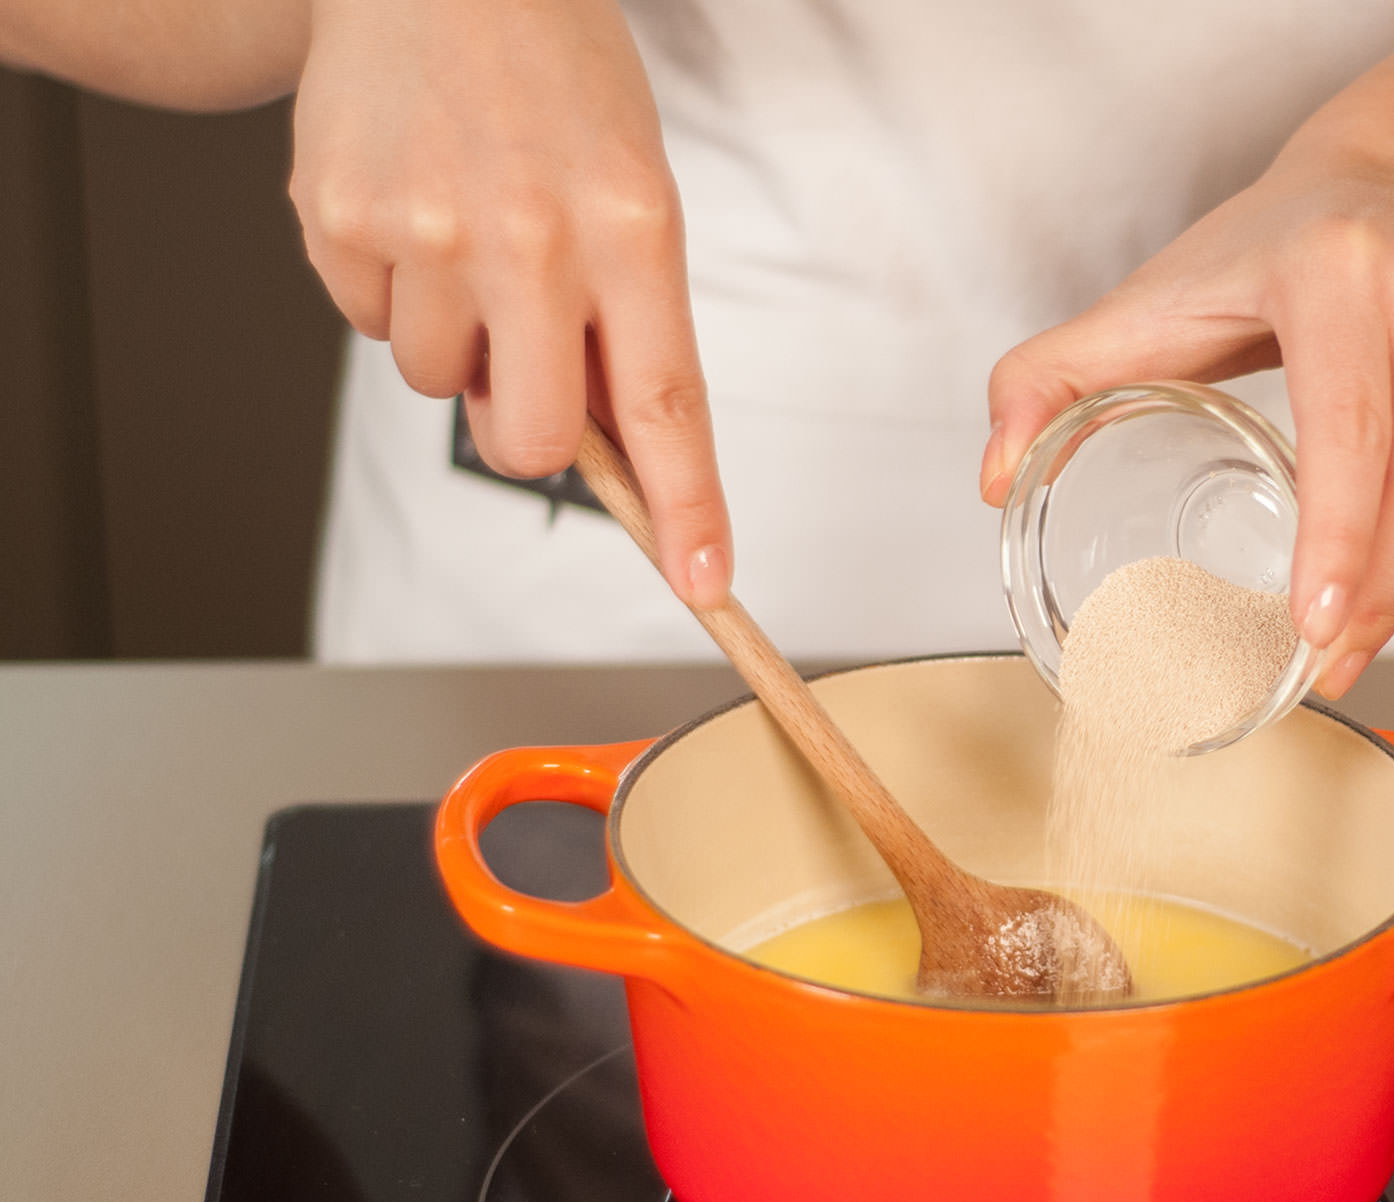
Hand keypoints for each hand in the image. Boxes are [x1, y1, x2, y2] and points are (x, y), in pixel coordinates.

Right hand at [291, 0, 730, 604]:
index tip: (705, 582)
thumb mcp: (635, 187)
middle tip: (529, 359)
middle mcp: (528, 234)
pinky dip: (392, 290)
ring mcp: (424, 226)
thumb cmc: (555, 78)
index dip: (685, 506)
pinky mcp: (338, 216)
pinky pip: (368, 325)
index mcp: (630, 224)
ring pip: (436, 384)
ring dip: (456, 340)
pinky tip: (413, 207)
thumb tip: (615, 448)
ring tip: (469, 234)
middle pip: (530, 439)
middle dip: (530, 431)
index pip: (666, 402)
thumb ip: (629, 318)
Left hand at [981, 149, 1393, 696]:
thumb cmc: (1264, 255)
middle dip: (1383, 597)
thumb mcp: (1147, 301)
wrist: (1389, 183)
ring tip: (1380, 598)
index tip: (1316, 628)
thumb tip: (996, 477)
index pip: (1354, 427)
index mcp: (1335, 274)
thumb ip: (1050, 380)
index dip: (1341, 540)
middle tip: (1329, 656)